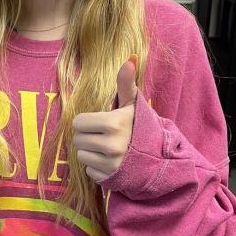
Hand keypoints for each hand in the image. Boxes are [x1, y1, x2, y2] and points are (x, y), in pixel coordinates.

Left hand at [72, 56, 137, 182]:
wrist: (157, 157)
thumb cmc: (140, 126)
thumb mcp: (133, 104)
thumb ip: (126, 82)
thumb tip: (130, 58)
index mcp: (114, 123)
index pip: (78, 122)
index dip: (88, 121)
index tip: (102, 122)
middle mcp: (111, 145)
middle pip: (77, 139)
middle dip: (88, 136)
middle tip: (104, 135)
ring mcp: (110, 164)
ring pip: (80, 154)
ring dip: (90, 151)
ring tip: (107, 148)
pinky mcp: (108, 178)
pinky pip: (88, 170)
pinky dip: (96, 166)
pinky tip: (110, 162)